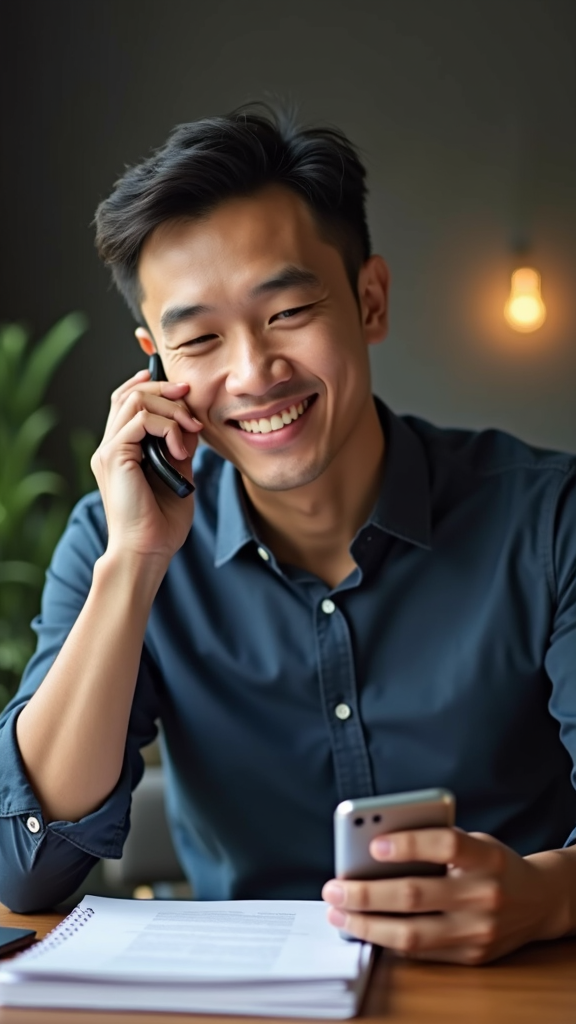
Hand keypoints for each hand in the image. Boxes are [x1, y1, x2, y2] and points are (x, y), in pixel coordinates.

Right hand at [91, 368, 202, 563]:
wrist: (147, 551)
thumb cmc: (161, 522)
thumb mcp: (178, 474)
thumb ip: (179, 446)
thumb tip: (190, 423)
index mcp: (120, 451)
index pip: (126, 401)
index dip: (151, 385)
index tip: (182, 390)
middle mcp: (110, 447)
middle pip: (130, 393)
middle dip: (166, 390)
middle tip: (191, 403)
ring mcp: (109, 451)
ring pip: (136, 400)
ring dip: (171, 409)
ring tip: (190, 430)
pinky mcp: (114, 456)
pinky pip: (142, 420)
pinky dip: (168, 427)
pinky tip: (179, 449)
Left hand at [322, 828, 568, 963]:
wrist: (538, 901)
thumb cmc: (492, 863)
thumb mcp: (475, 840)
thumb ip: (435, 841)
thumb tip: (376, 847)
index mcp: (486, 857)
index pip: (446, 845)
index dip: (409, 844)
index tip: (373, 844)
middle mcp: (485, 895)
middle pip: (416, 895)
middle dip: (366, 893)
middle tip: (334, 888)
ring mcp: (478, 931)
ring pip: (412, 934)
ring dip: (367, 925)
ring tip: (339, 913)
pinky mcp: (471, 957)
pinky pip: (420, 953)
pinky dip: (387, 941)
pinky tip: (364, 928)